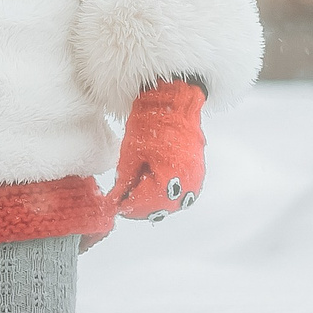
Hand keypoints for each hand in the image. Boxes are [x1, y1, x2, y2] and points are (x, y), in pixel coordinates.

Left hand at [113, 79, 205, 220]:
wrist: (173, 104)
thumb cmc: (152, 123)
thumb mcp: (131, 154)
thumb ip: (124, 182)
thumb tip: (116, 199)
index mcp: (168, 178)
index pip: (145, 204)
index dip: (128, 207)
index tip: (116, 205)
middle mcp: (186, 183)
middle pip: (159, 208)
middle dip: (140, 206)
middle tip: (125, 200)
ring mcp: (194, 179)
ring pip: (171, 203)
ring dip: (153, 202)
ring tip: (137, 193)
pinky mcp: (196, 174)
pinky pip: (181, 193)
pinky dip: (165, 194)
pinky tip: (152, 188)